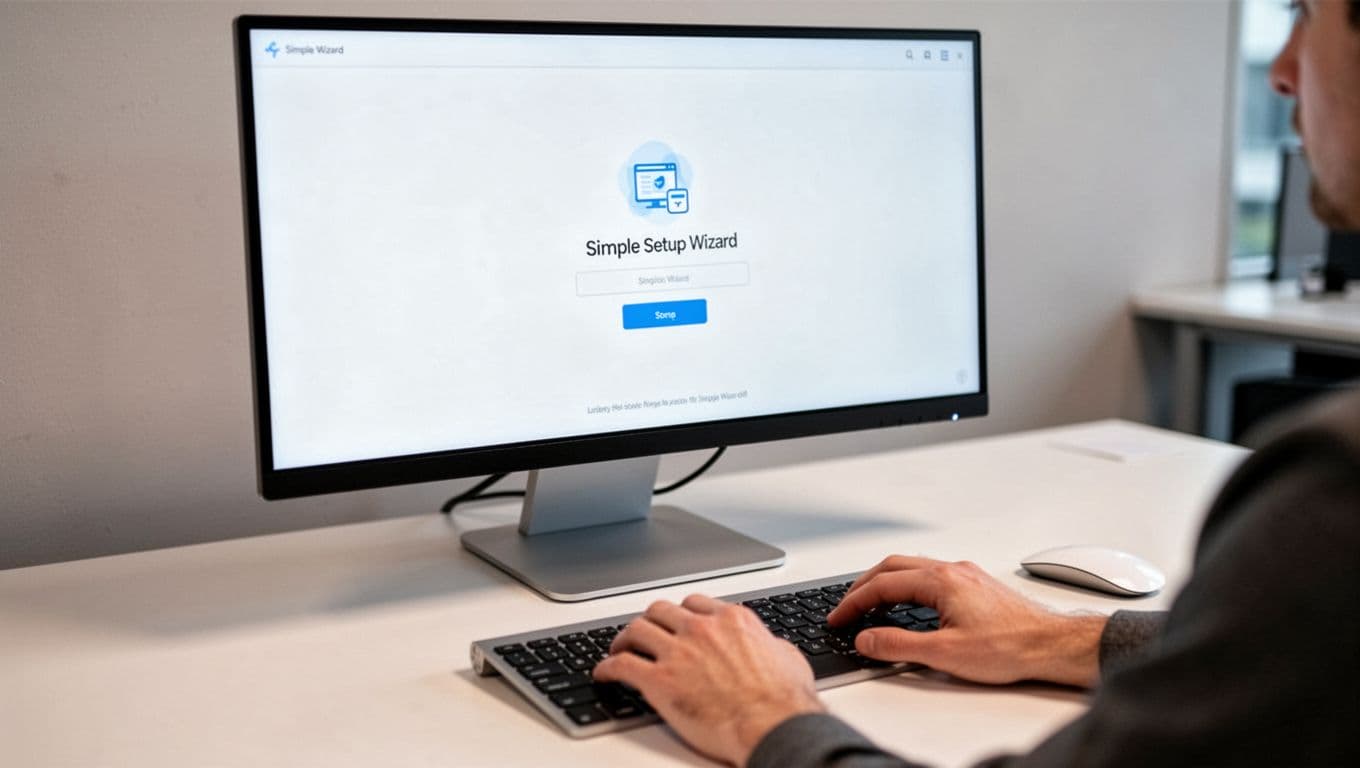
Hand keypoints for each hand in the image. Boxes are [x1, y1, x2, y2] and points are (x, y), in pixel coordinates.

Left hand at [593, 594, 824, 765]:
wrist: (772, 724)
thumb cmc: (784, 699)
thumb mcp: (788, 657)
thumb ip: (770, 645)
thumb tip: (771, 646)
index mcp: (731, 620)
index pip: (694, 604)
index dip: (680, 613)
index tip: (675, 622)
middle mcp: (701, 629)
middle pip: (661, 610)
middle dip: (650, 621)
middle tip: (643, 633)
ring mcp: (678, 652)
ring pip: (637, 629)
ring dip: (625, 638)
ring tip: (619, 649)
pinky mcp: (660, 680)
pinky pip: (622, 665)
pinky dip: (608, 667)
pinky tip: (604, 673)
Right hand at [827, 556, 1106, 687]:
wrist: (1051, 645)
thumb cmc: (1010, 647)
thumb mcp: (944, 653)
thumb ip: (898, 645)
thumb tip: (866, 638)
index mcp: (940, 581)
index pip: (882, 585)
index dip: (854, 602)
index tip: (839, 617)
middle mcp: (952, 570)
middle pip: (893, 566)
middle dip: (863, 585)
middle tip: (846, 606)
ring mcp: (965, 574)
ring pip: (912, 567)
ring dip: (885, 581)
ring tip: (870, 602)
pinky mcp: (976, 584)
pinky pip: (930, 574)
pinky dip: (907, 584)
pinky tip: (909, 601)